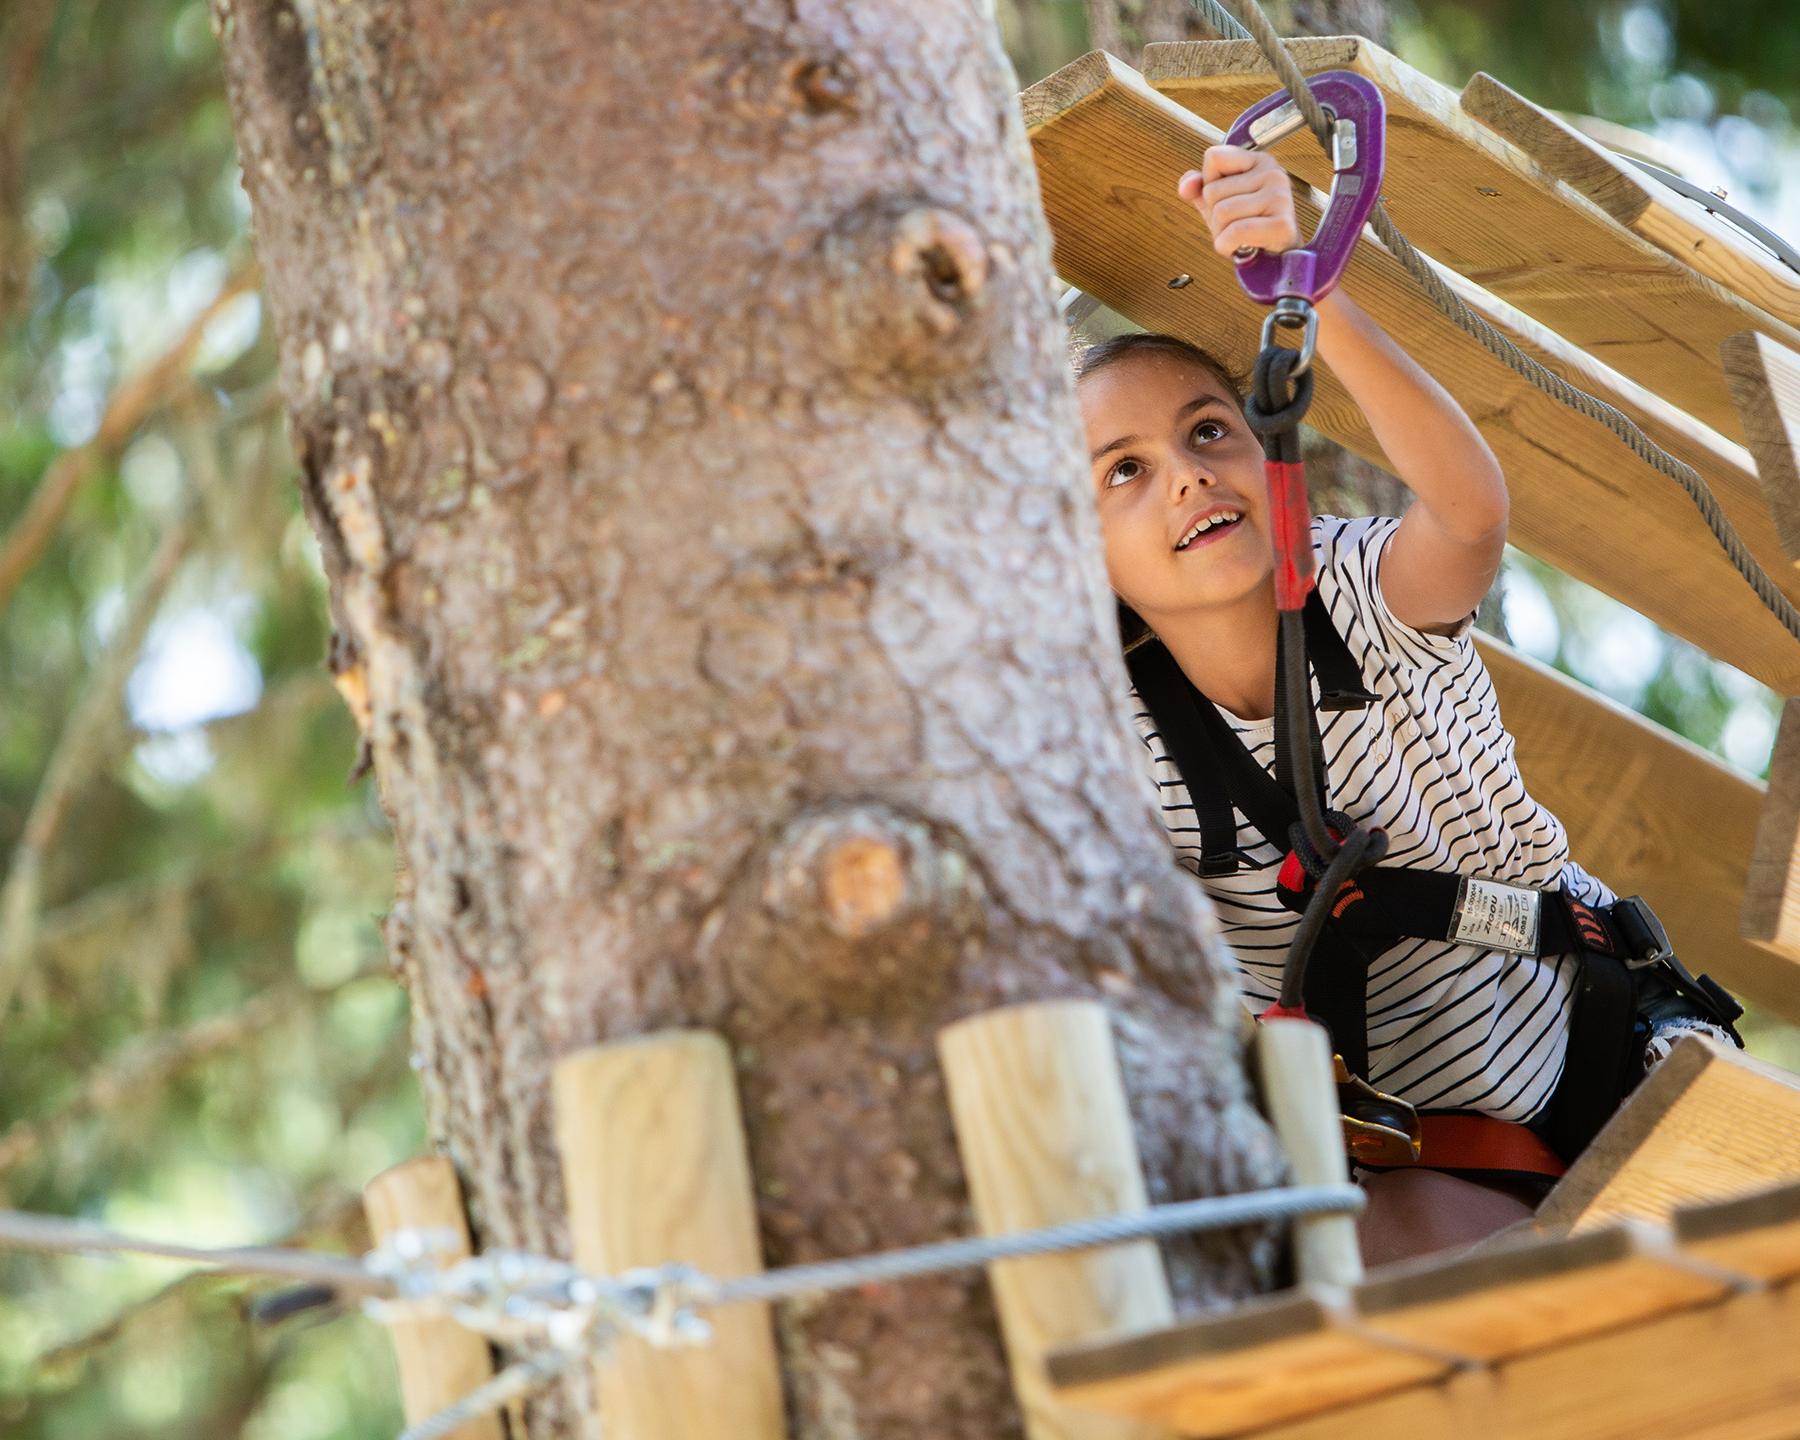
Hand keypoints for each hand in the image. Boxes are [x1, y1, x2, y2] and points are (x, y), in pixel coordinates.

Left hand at [1177, 146, 1299, 257]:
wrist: (1276, 258)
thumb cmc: (1249, 228)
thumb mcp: (1220, 202)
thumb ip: (1199, 188)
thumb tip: (1185, 187)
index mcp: (1259, 162)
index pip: (1214, 157)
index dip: (1208, 184)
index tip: (1227, 199)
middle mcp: (1273, 173)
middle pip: (1212, 191)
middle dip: (1214, 217)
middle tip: (1236, 226)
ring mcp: (1280, 197)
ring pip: (1221, 213)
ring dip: (1221, 235)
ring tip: (1240, 238)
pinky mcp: (1281, 224)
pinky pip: (1235, 232)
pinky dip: (1228, 246)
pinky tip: (1240, 247)